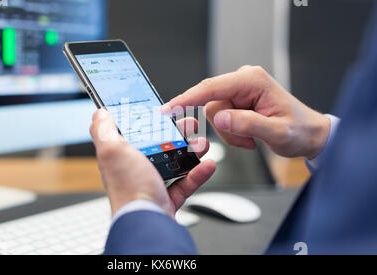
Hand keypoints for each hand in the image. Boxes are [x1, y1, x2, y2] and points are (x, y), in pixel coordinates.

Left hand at [90, 109, 215, 217]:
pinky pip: (185, 183)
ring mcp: (151, 184)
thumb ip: (104, 130)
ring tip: (201, 143)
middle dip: (177, 132)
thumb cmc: (128, 188)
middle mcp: (135, 169)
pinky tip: (207, 165)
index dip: (148, 119)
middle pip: (158, 144)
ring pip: (174, 162)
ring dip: (190, 151)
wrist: (147, 221)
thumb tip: (99, 114)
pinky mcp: (166, 198)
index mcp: (121, 155)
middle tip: (189, 124)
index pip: (133, 131)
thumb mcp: (112, 151)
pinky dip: (197, 174)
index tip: (164, 110)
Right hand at [161, 66, 330, 158]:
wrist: (308, 134)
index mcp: (252, 80)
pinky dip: (231, 131)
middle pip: (211, 104)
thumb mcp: (277, 133)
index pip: (211, 88)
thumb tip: (220, 118)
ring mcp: (239, 89)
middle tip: (245, 141)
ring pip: (214, 113)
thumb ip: (247, 125)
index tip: (168, 109)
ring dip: (229, 132)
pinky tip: (248, 135)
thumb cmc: (299, 130)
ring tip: (250, 139)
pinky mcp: (237, 99)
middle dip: (224, 127)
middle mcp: (244, 80)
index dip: (187, 99)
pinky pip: (220, 117)